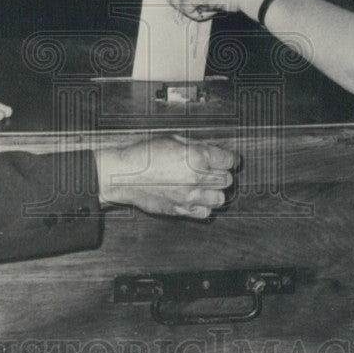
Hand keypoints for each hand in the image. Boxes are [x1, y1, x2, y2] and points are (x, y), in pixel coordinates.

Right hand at [96, 135, 235, 218]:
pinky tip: (196, 197)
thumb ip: (196, 146)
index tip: (227, 158)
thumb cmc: (143, 154)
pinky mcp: (181, 209)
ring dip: (215, 191)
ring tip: (205, 184)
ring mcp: (189, 196)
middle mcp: (197, 178)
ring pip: (220, 198)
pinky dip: (204, 205)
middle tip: (213, 169)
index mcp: (197, 157)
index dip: (229, 158)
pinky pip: (205, 212)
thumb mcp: (172, 140)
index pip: (229, 160)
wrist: (123, 175)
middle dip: (222, 173)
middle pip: (227, 179)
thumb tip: (212, 151)